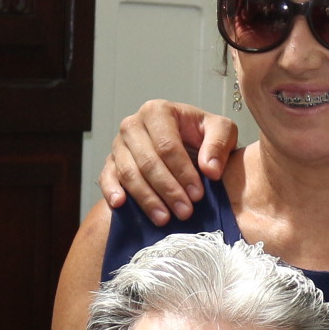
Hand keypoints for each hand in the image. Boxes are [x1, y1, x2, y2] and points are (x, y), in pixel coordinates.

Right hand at [106, 100, 240, 224]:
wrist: (184, 143)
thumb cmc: (202, 135)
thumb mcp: (221, 130)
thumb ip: (219, 143)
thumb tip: (210, 170)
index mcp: (157, 111)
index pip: (167, 145)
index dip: (182, 172)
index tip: (197, 195)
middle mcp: (133, 124)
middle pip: (147, 161)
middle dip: (167, 189)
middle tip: (185, 212)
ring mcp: (118, 144)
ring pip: (128, 173)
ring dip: (147, 198)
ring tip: (164, 218)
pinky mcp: (110, 162)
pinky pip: (107, 177)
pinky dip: (111, 191)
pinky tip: (120, 205)